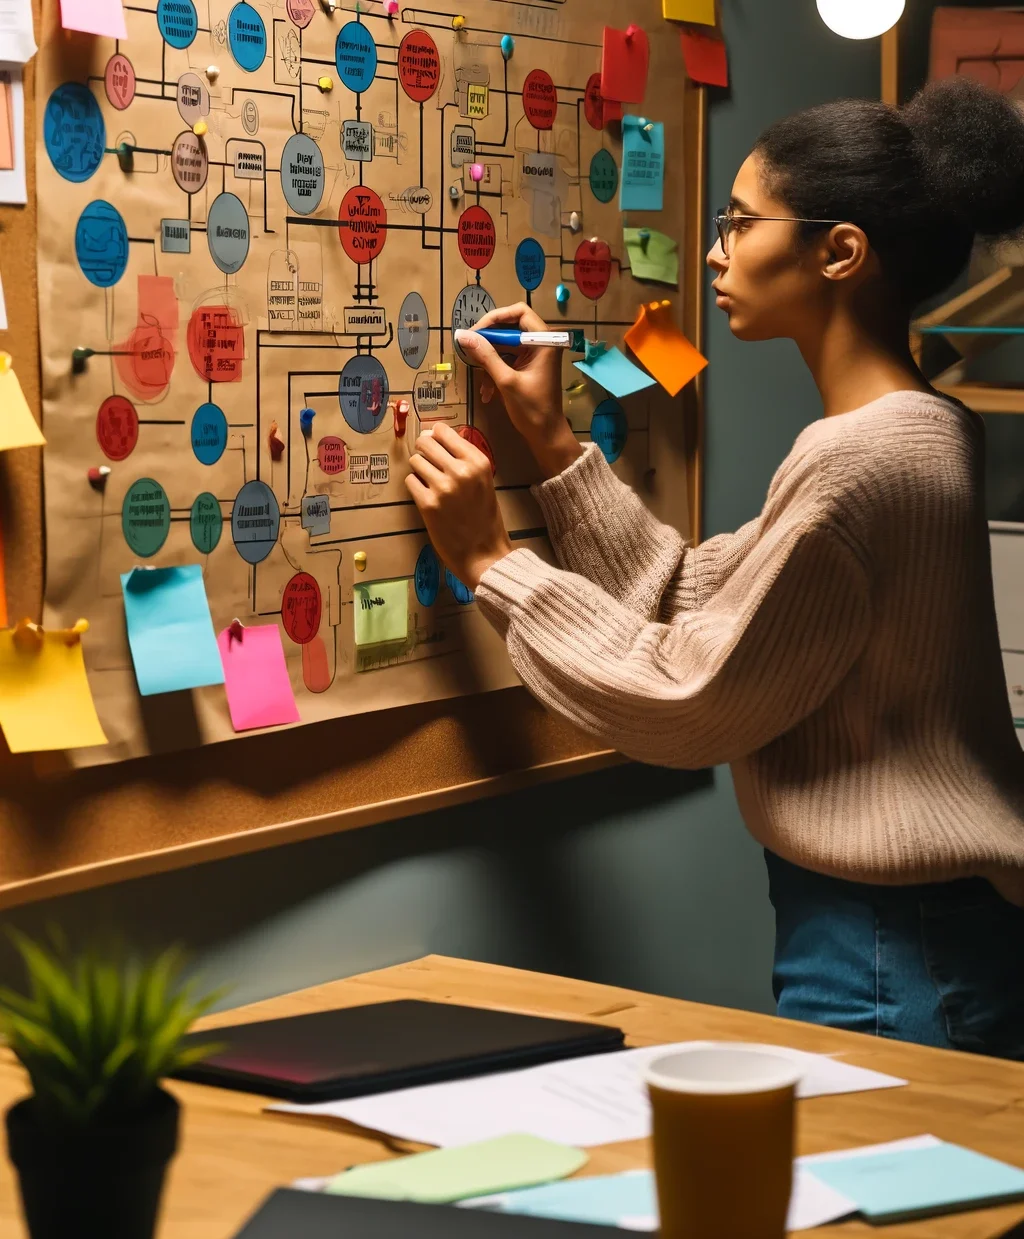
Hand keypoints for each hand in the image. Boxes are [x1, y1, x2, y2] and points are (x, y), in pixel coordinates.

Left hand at [405, 423, 513, 589]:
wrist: (483, 553)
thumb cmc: (485, 518)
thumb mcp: (483, 481)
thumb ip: (465, 459)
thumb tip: (435, 436)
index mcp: (478, 462)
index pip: (444, 431)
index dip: (435, 436)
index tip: (436, 445)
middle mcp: (460, 470)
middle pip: (425, 443)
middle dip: (424, 452)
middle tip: (429, 464)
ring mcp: (443, 487)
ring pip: (415, 461)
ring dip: (419, 470)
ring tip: (430, 484)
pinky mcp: (427, 504)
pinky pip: (410, 481)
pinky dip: (415, 487)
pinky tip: (427, 497)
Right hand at [459, 303, 582, 479]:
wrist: (546, 435)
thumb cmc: (532, 409)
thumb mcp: (506, 381)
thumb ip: (485, 356)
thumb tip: (462, 336)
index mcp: (544, 341)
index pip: (519, 312)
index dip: (495, 318)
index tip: (476, 332)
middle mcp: (541, 343)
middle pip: (510, 327)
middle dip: (489, 340)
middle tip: (469, 349)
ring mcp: (534, 355)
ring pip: (505, 345)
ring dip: (489, 360)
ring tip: (477, 376)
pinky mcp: (528, 367)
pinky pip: (507, 360)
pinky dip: (494, 371)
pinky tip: (486, 391)